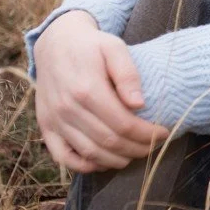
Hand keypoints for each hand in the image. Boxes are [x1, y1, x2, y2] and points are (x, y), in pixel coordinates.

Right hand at [33, 10, 167, 172]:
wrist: (54, 44)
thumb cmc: (91, 46)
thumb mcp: (114, 48)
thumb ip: (128, 74)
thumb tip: (139, 104)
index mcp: (87, 90)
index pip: (124, 124)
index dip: (147, 134)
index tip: (164, 133)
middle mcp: (68, 109)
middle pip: (109, 142)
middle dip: (137, 149)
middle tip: (155, 146)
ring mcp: (54, 121)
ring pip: (89, 154)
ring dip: (116, 160)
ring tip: (136, 153)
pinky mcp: (46, 127)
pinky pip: (63, 157)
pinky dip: (85, 166)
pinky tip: (105, 161)